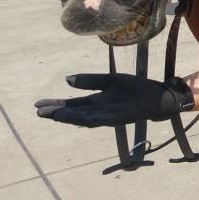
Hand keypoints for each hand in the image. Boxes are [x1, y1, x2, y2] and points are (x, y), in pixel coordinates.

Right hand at [34, 73, 194, 127]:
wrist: (160, 96)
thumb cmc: (137, 89)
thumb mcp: (111, 81)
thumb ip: (90, 80)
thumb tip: (66, 80)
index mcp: (97, 101)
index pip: (72, 104)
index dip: (56, 105)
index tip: (38, 105)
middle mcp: (100, 110)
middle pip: (75, 112)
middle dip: (58, 113)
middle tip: (39, 112)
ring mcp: (110, 115)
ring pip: (85, 118)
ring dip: (70, 118)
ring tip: (54, 116)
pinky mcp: (122, 117)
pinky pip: (104, 119)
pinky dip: (91, 119)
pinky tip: (79, 118)